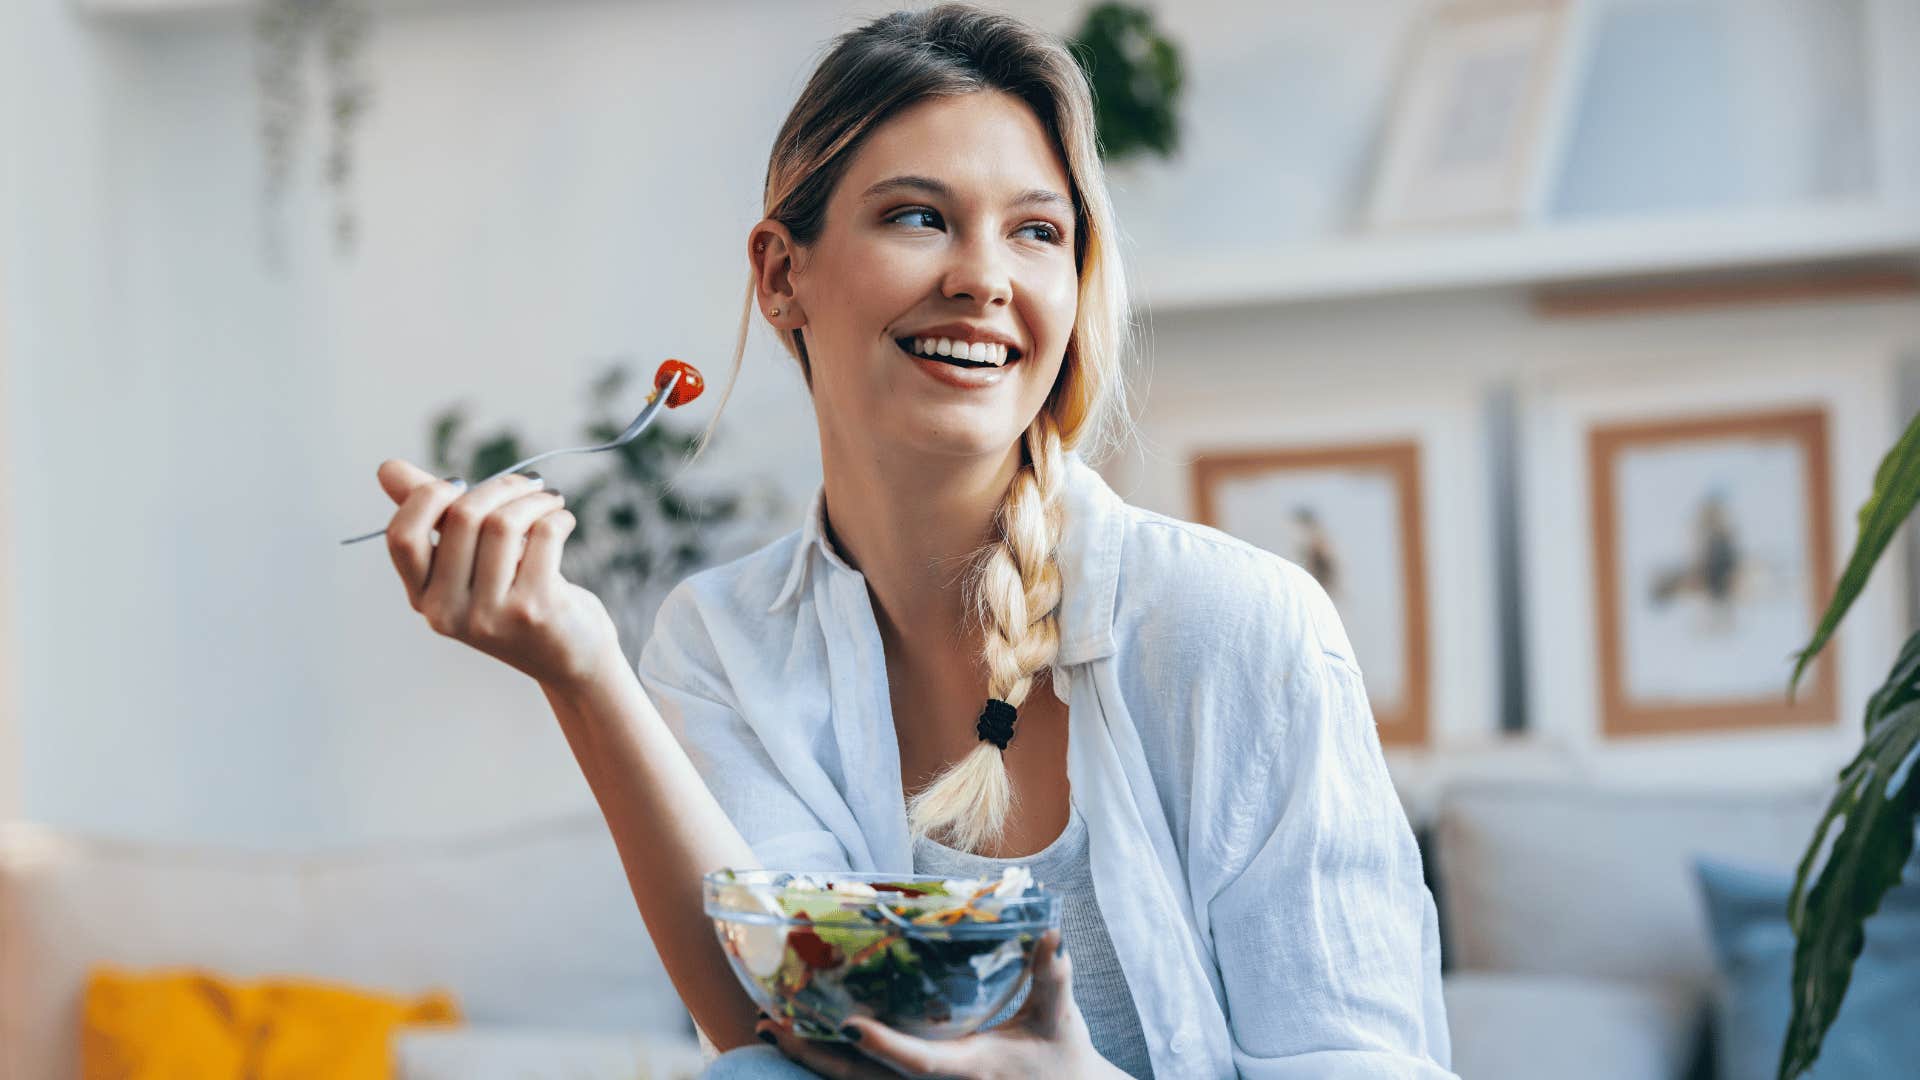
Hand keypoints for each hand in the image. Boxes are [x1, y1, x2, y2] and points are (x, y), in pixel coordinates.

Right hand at [377, 458, 621, 690]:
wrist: (571, 658)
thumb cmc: (515, 597)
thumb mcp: (469, 564)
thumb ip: (432, 517)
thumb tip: (387, 468)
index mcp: (423, 598)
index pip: (403, 537)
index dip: (428, 497)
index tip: (461, 484)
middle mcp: (447, 613)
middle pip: (462, 518)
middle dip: (501, 487)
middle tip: (530, 484)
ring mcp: (489, 616)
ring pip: (504, 523)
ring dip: (535, 499)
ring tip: (551, 500)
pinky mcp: (533, 611)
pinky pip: (544, 535)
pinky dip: (557, 516)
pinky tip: (563, 520)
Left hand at [755, 929, 1116, 1078]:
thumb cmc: (1062, 1057)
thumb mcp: (1058, 1017)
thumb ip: (1051, 977)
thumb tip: (1050, 934)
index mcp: (969, 1069)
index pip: (918, 1061)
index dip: (884, 1046)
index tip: (848, 1025)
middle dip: (818, 1055)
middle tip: (776, 1024)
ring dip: (813, 1058)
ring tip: (772, 1028)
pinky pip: (867, 1079)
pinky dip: (832, 1062)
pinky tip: (805, 1038)